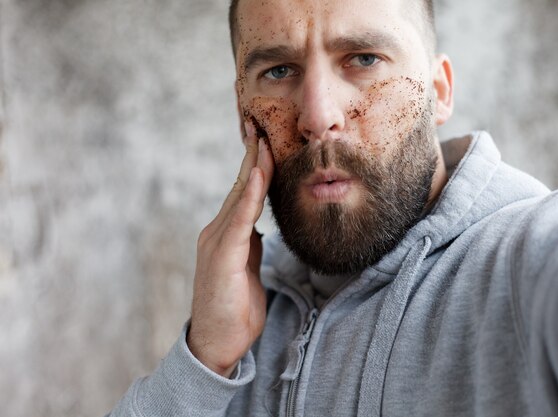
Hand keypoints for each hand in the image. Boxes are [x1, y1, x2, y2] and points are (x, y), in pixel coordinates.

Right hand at [187, 121, 273, 376]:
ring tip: (261, 138)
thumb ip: (250, 247)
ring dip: (252, 166)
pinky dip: (249, 195)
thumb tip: (259, 230)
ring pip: (238, 196)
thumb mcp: (248, 271)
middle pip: (239, 187)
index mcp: (226, 235)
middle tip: (260, 123)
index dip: (255, 166)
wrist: (217, 345)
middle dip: (252, 155)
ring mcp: (216, 242)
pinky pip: (240, 220)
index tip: (265, 140)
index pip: (243, 193)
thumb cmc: (234, 311)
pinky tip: (257, 174)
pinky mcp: (221, 256)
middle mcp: (217, 232)